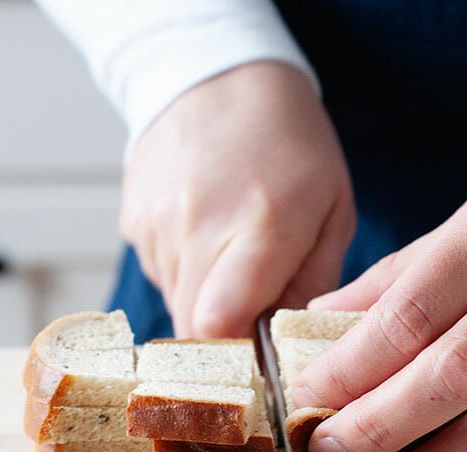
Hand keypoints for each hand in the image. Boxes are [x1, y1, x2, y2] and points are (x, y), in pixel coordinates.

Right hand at [120, 61, 354, 336]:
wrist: (218, 76)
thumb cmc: (290, 145)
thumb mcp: (332, 209)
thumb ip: (314, 285)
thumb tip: (288, 348)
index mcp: (261, 225)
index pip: (221, 324)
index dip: (240, 357)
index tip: (264, 359)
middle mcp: (198, 228)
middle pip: (193, 331)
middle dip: (227, 344)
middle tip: (257, 323)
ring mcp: (157, 226)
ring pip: (177, 306)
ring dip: (208, 305)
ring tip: (234, 260)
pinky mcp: (134, 223)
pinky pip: (161, 277)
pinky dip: (187, 275)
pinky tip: (207, 237)